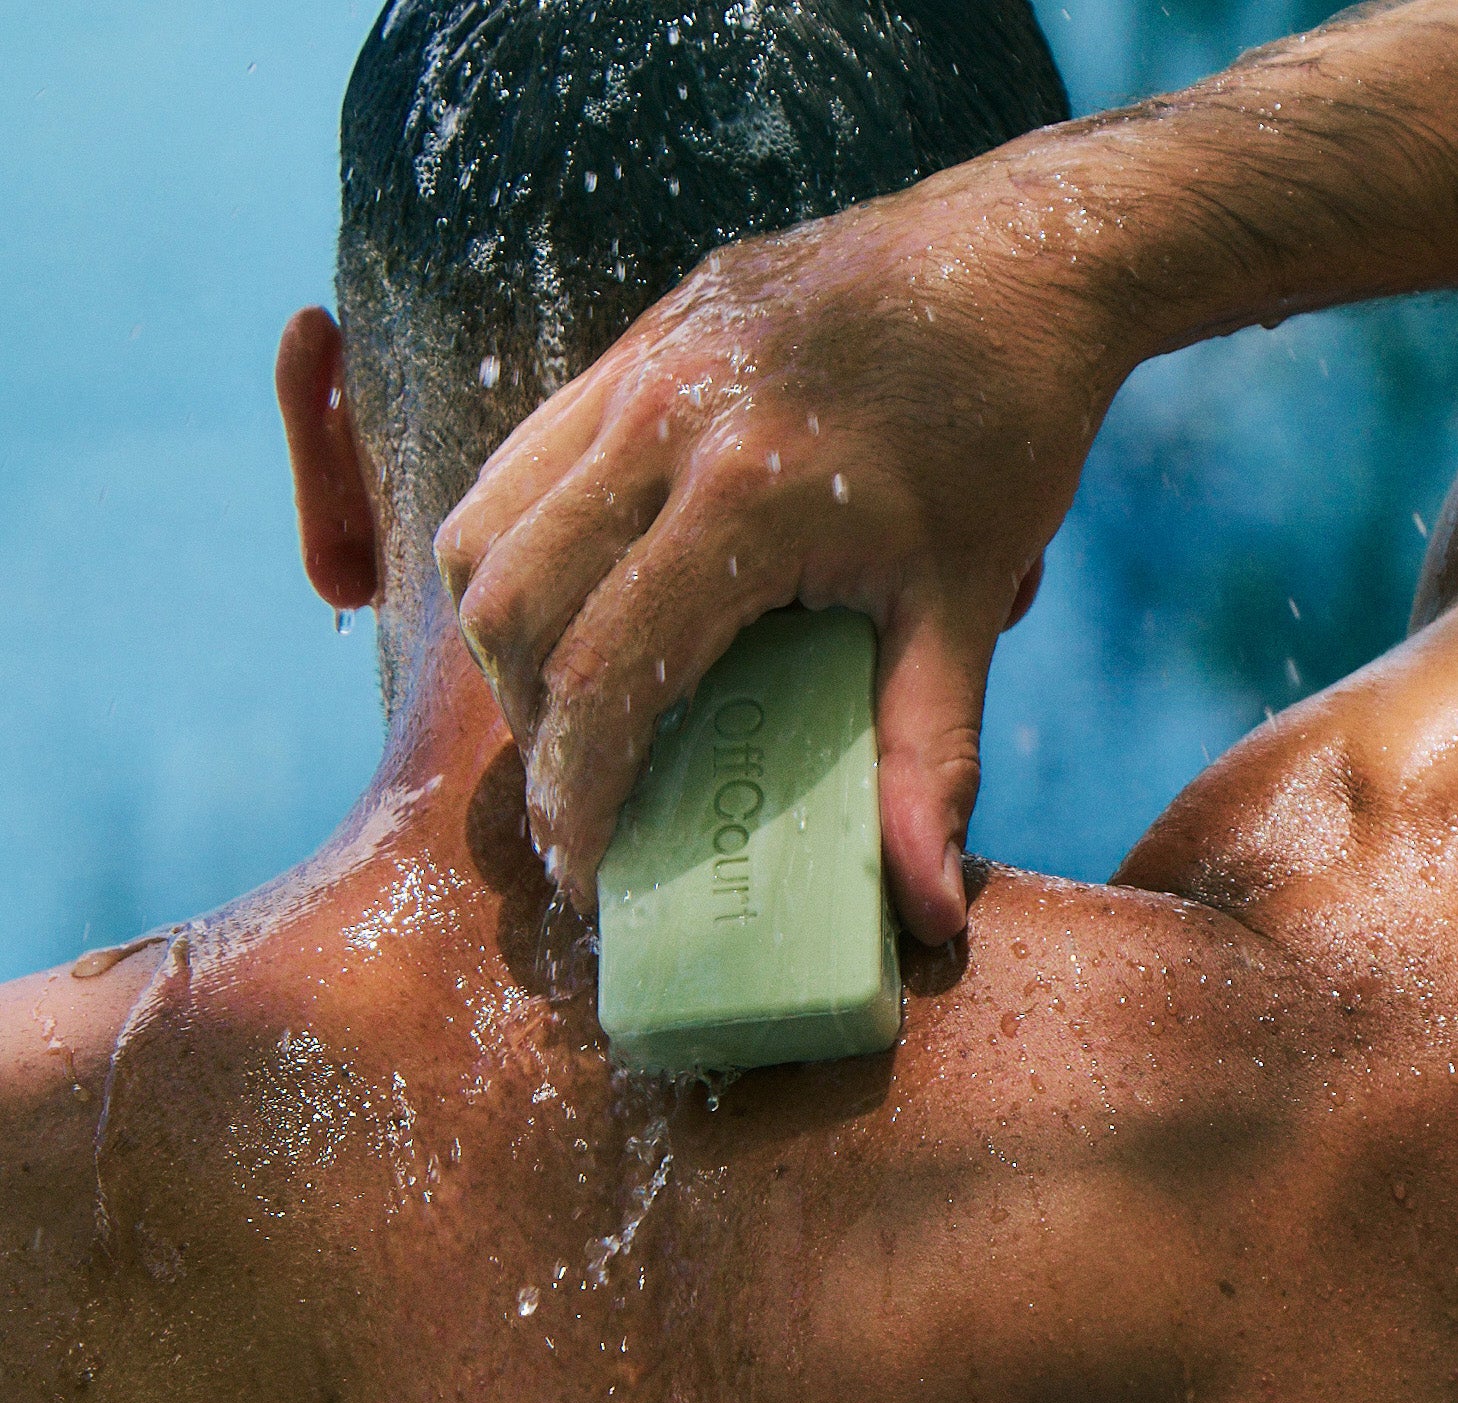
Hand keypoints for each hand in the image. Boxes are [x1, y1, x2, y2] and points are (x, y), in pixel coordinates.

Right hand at [437, 158, 1128, 942]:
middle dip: (527, 727)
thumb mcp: (965, 606)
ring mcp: (634, 364)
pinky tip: (589, 598)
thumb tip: (928, 913)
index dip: (574, 794)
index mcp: (747, 493)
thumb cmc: (1001, 435)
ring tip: (571, 704)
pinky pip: (519, 464)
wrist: (1018, 256)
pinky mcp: (630, 339)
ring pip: (483, 527)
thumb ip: (929, 762)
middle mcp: (661, 418)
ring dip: (506, 638)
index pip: (601, 675)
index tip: (585, 870)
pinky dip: (523, 552)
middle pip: (507, 605)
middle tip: (581, 793)